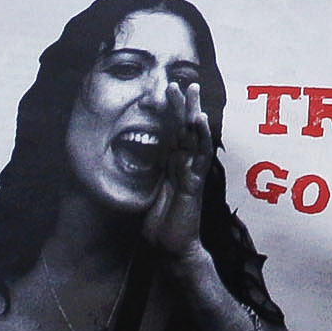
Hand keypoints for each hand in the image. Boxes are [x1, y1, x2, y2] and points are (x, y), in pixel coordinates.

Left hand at [141, 81, 213, 263]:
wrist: (171, 249)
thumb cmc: (161, 225)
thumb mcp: (147, 192)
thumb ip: (145, 174)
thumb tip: (129, 158)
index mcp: (172, 166)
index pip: (172, 133)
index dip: (169, 113)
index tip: (164, 92)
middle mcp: (184, 166)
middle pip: (185, 129)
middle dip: (183, 105)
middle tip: (180, 81)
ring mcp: (192, 173)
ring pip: (195, 137)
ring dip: (193, 112)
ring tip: (191, 90)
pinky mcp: (195, 182)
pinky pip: (201, 156)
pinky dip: (202, 136)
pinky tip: (200, 119)